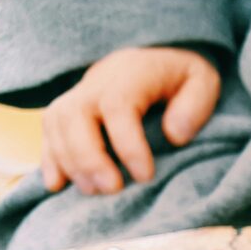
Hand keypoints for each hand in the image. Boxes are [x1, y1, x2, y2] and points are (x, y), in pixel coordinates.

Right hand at [41, 47, 220, 194]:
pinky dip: (50, 159)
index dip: (128, 144)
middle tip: (113, 189)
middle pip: (75, 116)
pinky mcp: (66, 111)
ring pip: (56, 125)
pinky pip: (48, 132)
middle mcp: (96, 84)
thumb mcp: (202, 80)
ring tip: (94, 192)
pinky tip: (57, 185)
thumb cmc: (180, 76)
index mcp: (131, 75)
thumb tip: (175, 136)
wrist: (152, 58)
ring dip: (69, 162)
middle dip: (89, 157)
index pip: (118, 107)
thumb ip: (195, 105)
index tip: (145, 176)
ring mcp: (77, 96)